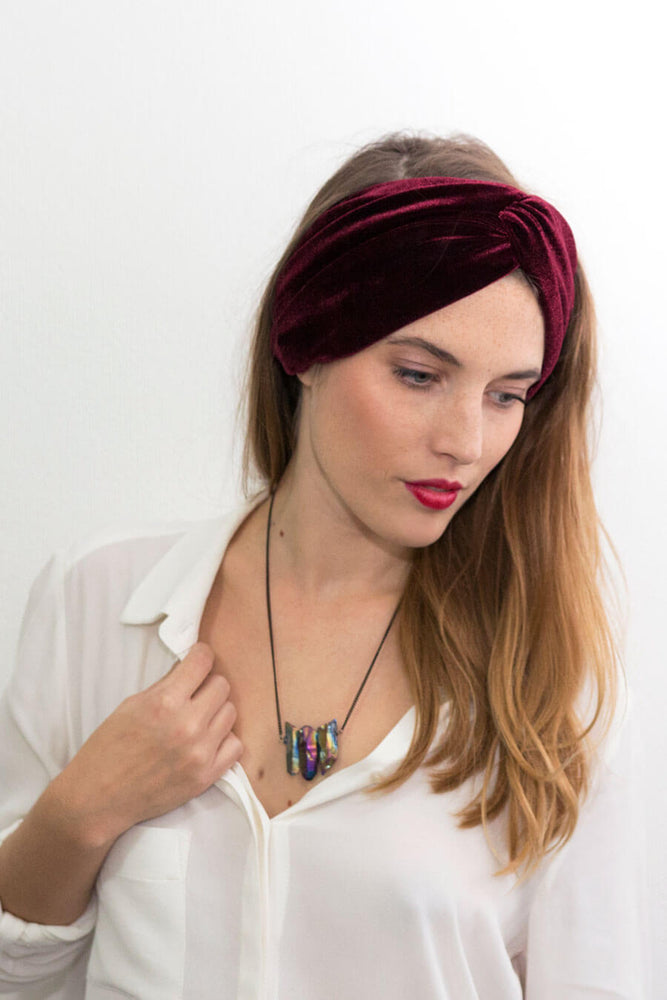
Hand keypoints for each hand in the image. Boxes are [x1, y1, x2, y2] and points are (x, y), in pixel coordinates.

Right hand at [49, 643, 241, 846]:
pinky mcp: (206, 776)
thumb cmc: (108, 749)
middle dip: (208, 685)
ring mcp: (200, 752)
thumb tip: (190, 668)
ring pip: (230, 713)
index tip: (198, 659)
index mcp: (164, 702)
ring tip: (198, 719)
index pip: (203, 661)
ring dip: (216, 712)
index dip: (201, 656)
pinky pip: (235, 745)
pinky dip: (224, 740)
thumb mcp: (131, 705)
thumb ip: (166, 686)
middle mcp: (187, 725)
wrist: (98, 799)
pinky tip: (207, 741)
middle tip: (195, 693)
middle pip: (222, 686)